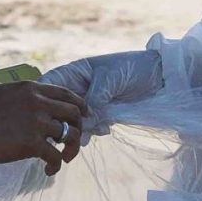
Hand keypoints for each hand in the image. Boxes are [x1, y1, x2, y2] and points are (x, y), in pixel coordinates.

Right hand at [0, 79, 86, 174]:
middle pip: (74, 114)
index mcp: (31, 88)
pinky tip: (49, 171)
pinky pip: (56, 156)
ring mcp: (37, 123)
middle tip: (72, 141)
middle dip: (78, 128)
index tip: (83, 116)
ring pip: (70, 136)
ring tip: (65, 158)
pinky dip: (56, 165)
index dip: (79, 106)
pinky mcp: (32, 144)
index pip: (66, 94)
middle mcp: (38, 102)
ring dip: (71, 150)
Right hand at [42, 51, 163, 119]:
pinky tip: (106, 126)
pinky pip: (88, 129)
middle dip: (61, 119)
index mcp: (72, 73)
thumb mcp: (109, 80)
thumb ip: (94, 100)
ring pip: (70, 122)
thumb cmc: (131, 68)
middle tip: (73, 126)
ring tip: (97, 126)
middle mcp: (74, 89)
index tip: (45, 111)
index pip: (48, 85)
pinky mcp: (98, 116)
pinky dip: (94, 131)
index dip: (42, 100)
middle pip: (55, 109)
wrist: (159, 77)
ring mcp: (86, 104)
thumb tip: (83, 125)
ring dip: (80, 129)